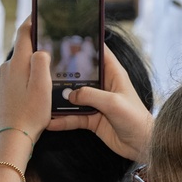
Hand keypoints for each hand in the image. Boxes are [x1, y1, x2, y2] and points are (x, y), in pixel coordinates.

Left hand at [0, 20, 52, 142]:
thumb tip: (41, 50)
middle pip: (23, 49)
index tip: (38, 11)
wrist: (12, 137)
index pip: (23, 33)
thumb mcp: (43, 85)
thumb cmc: (31, 113)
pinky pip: (18, 77)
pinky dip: (28, 77)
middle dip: (37, 45)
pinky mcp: (3, 91)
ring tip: (49, 71)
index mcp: (17, 63)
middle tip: (54, 46)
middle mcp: (7, 68)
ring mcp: (3, 80)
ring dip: (33, 64)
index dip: (32, 20)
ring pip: (21, 64)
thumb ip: (42, 62)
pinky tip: (37, 88)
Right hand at [46, 42, 153, 159]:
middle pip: (80, 75)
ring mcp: (96, 103)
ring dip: (59, 99)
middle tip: (42, 69)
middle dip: (63, 73)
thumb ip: (90, 95)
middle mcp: (103, 86)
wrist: (141, 145)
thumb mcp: (113, 103)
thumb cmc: (135, 119)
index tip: (66, 37)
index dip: (85, 44)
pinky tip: (49, 122)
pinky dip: (62, 120)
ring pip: (73, 97)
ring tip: (40, 97)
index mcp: (113, 74)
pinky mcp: (92, 119)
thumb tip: (68, 95)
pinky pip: (73, 117)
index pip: (99, 53)